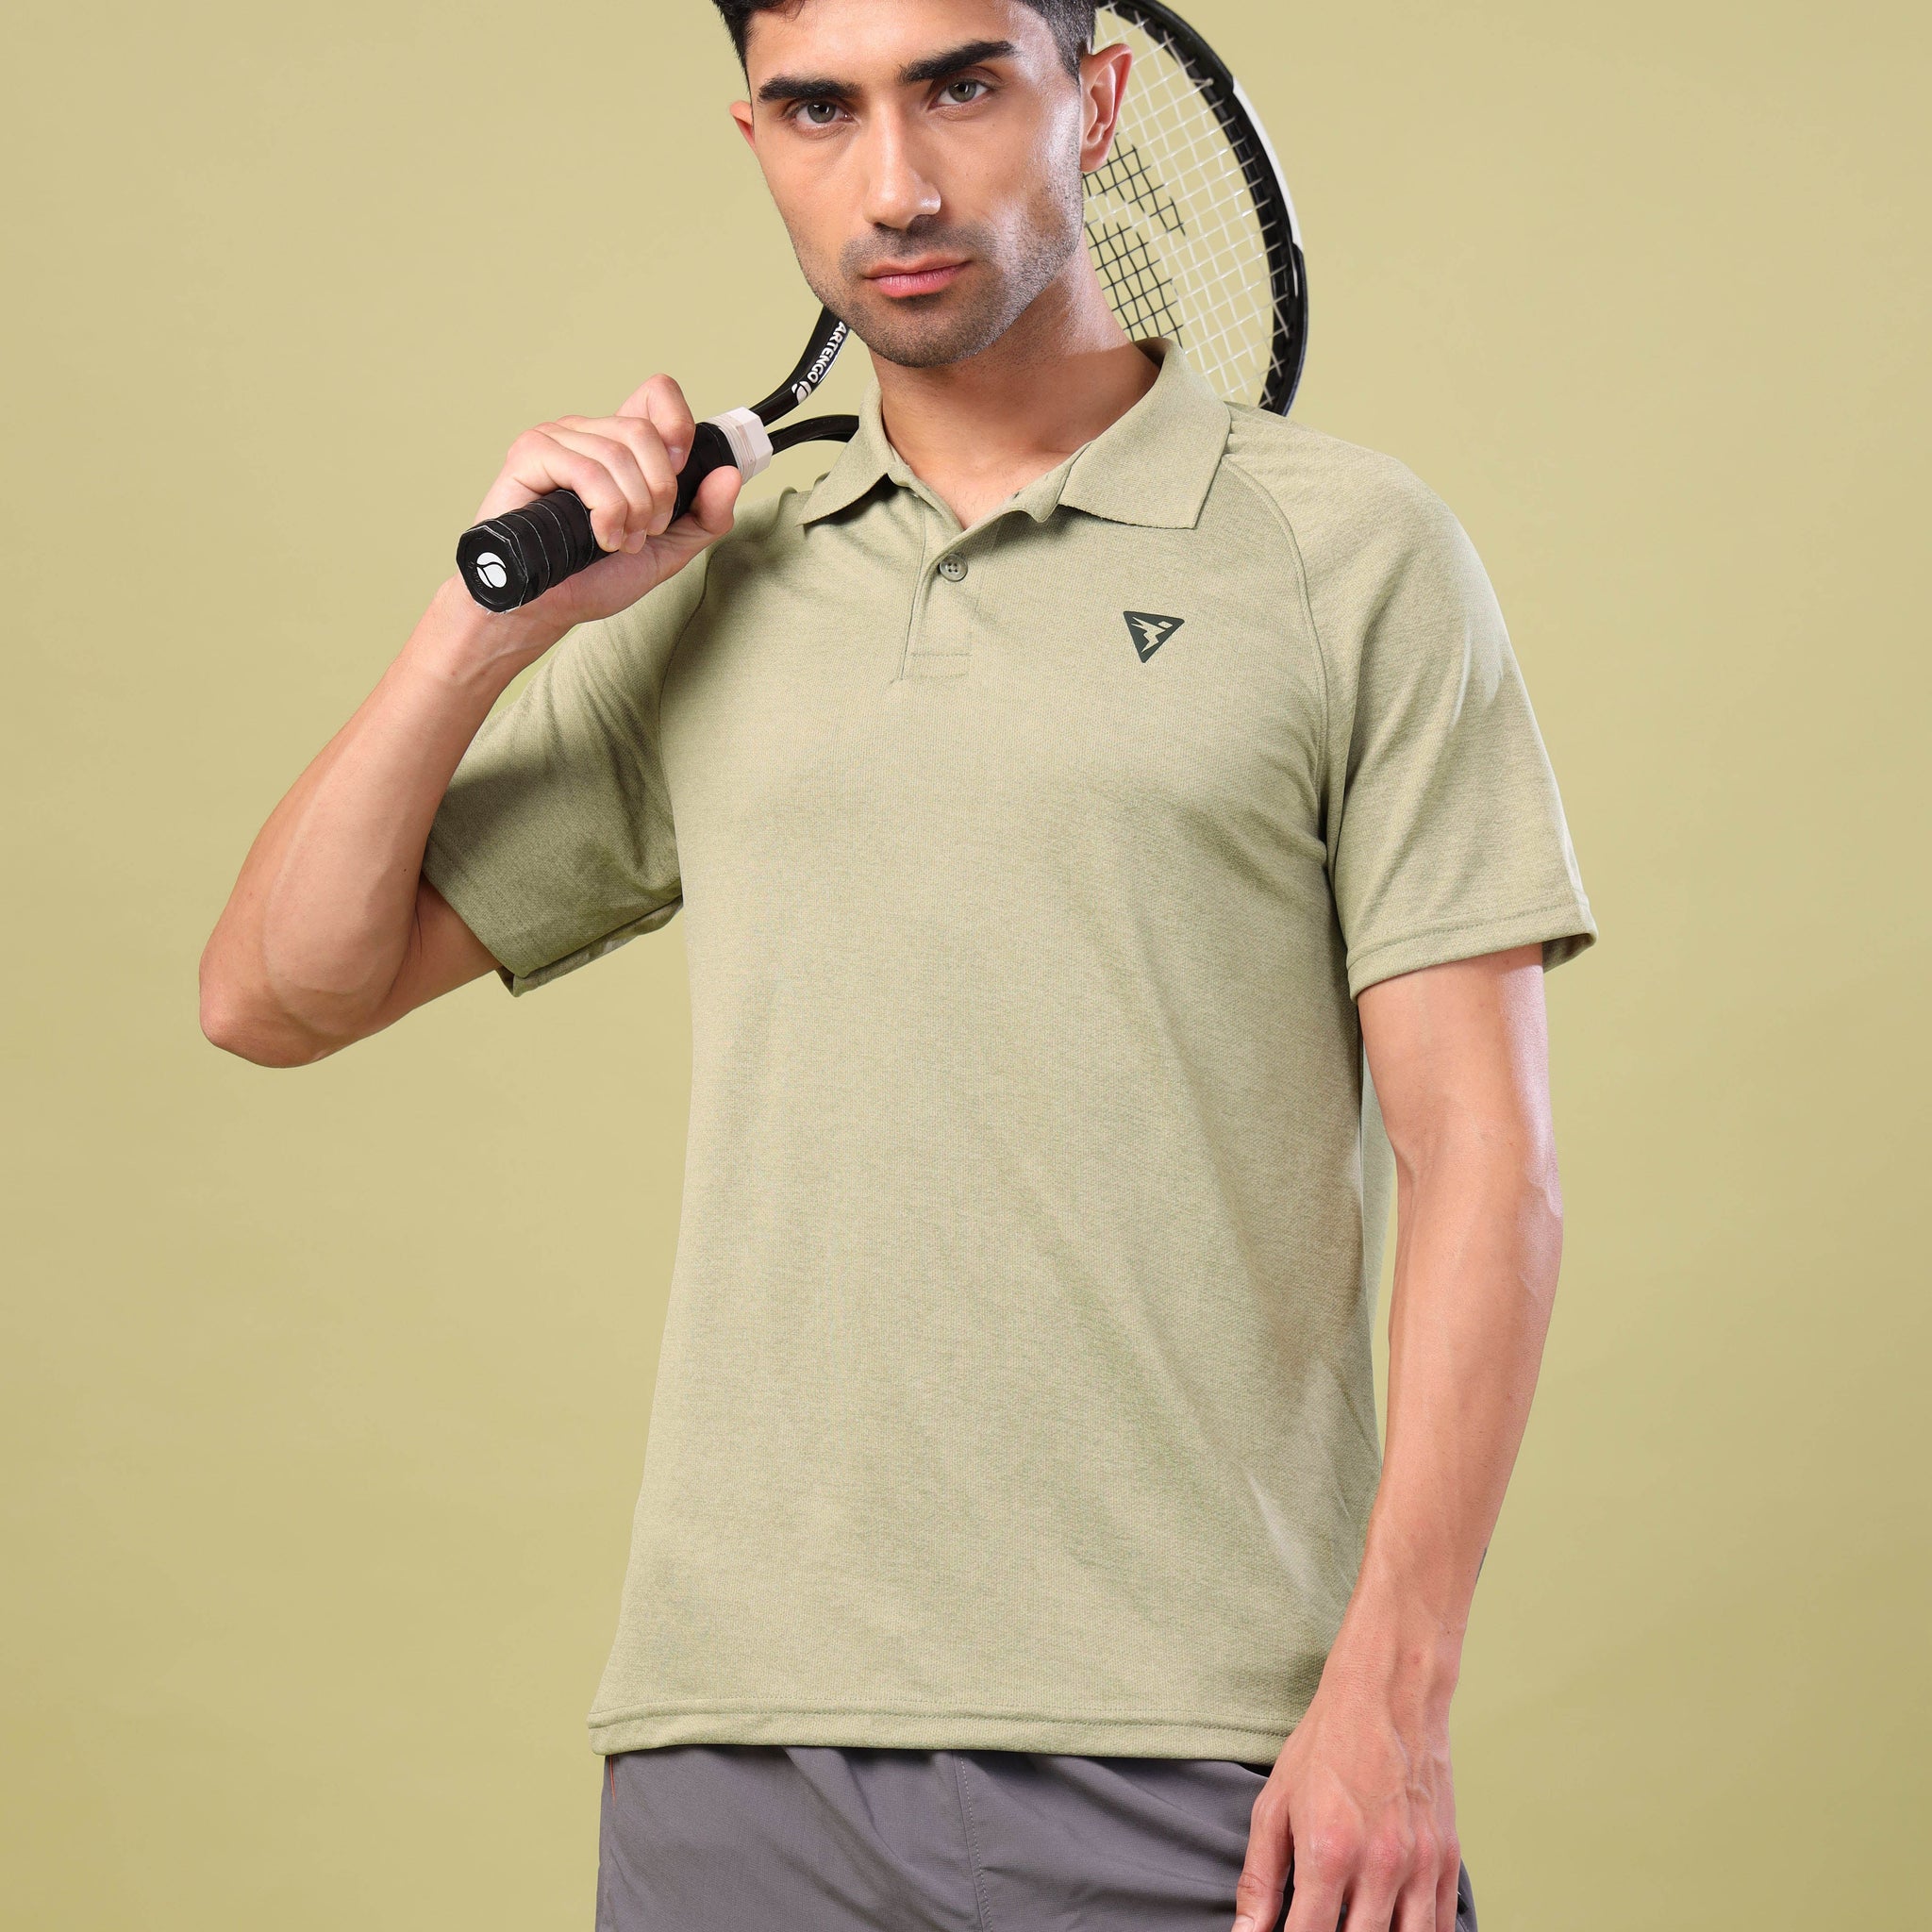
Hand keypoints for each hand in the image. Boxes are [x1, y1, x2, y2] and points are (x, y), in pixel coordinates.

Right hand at [466, 371, 741, 638]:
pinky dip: (606, 510)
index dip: (678, 425)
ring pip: (618, 453)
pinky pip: (586, 468)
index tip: (681, 470)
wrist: (547, 607)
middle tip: (646, 530)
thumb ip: (706, 516)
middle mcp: (588, 432)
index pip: (656, 394)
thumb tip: (730, 474)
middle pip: (646, 432)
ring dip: (632, 509)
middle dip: (659, 492)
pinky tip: (601, 537)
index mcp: (620, 444)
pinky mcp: (531, 454)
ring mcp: (557, 438)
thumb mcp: (669, 550)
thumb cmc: (595, 576)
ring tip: (620, 541)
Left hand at [1232, 1643, 1460, 1931]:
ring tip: (1355, 1926)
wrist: (1386, 1693)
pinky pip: (1442, 1927)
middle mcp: (1379, 1866)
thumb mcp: (1274, 1803)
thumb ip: (1259, 1876)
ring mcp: (1419, 1866)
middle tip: (1320, 1926)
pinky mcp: (1446, 1859)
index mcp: (1328, 1853)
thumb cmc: (1324, 1744)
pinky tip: (1393, 1927)